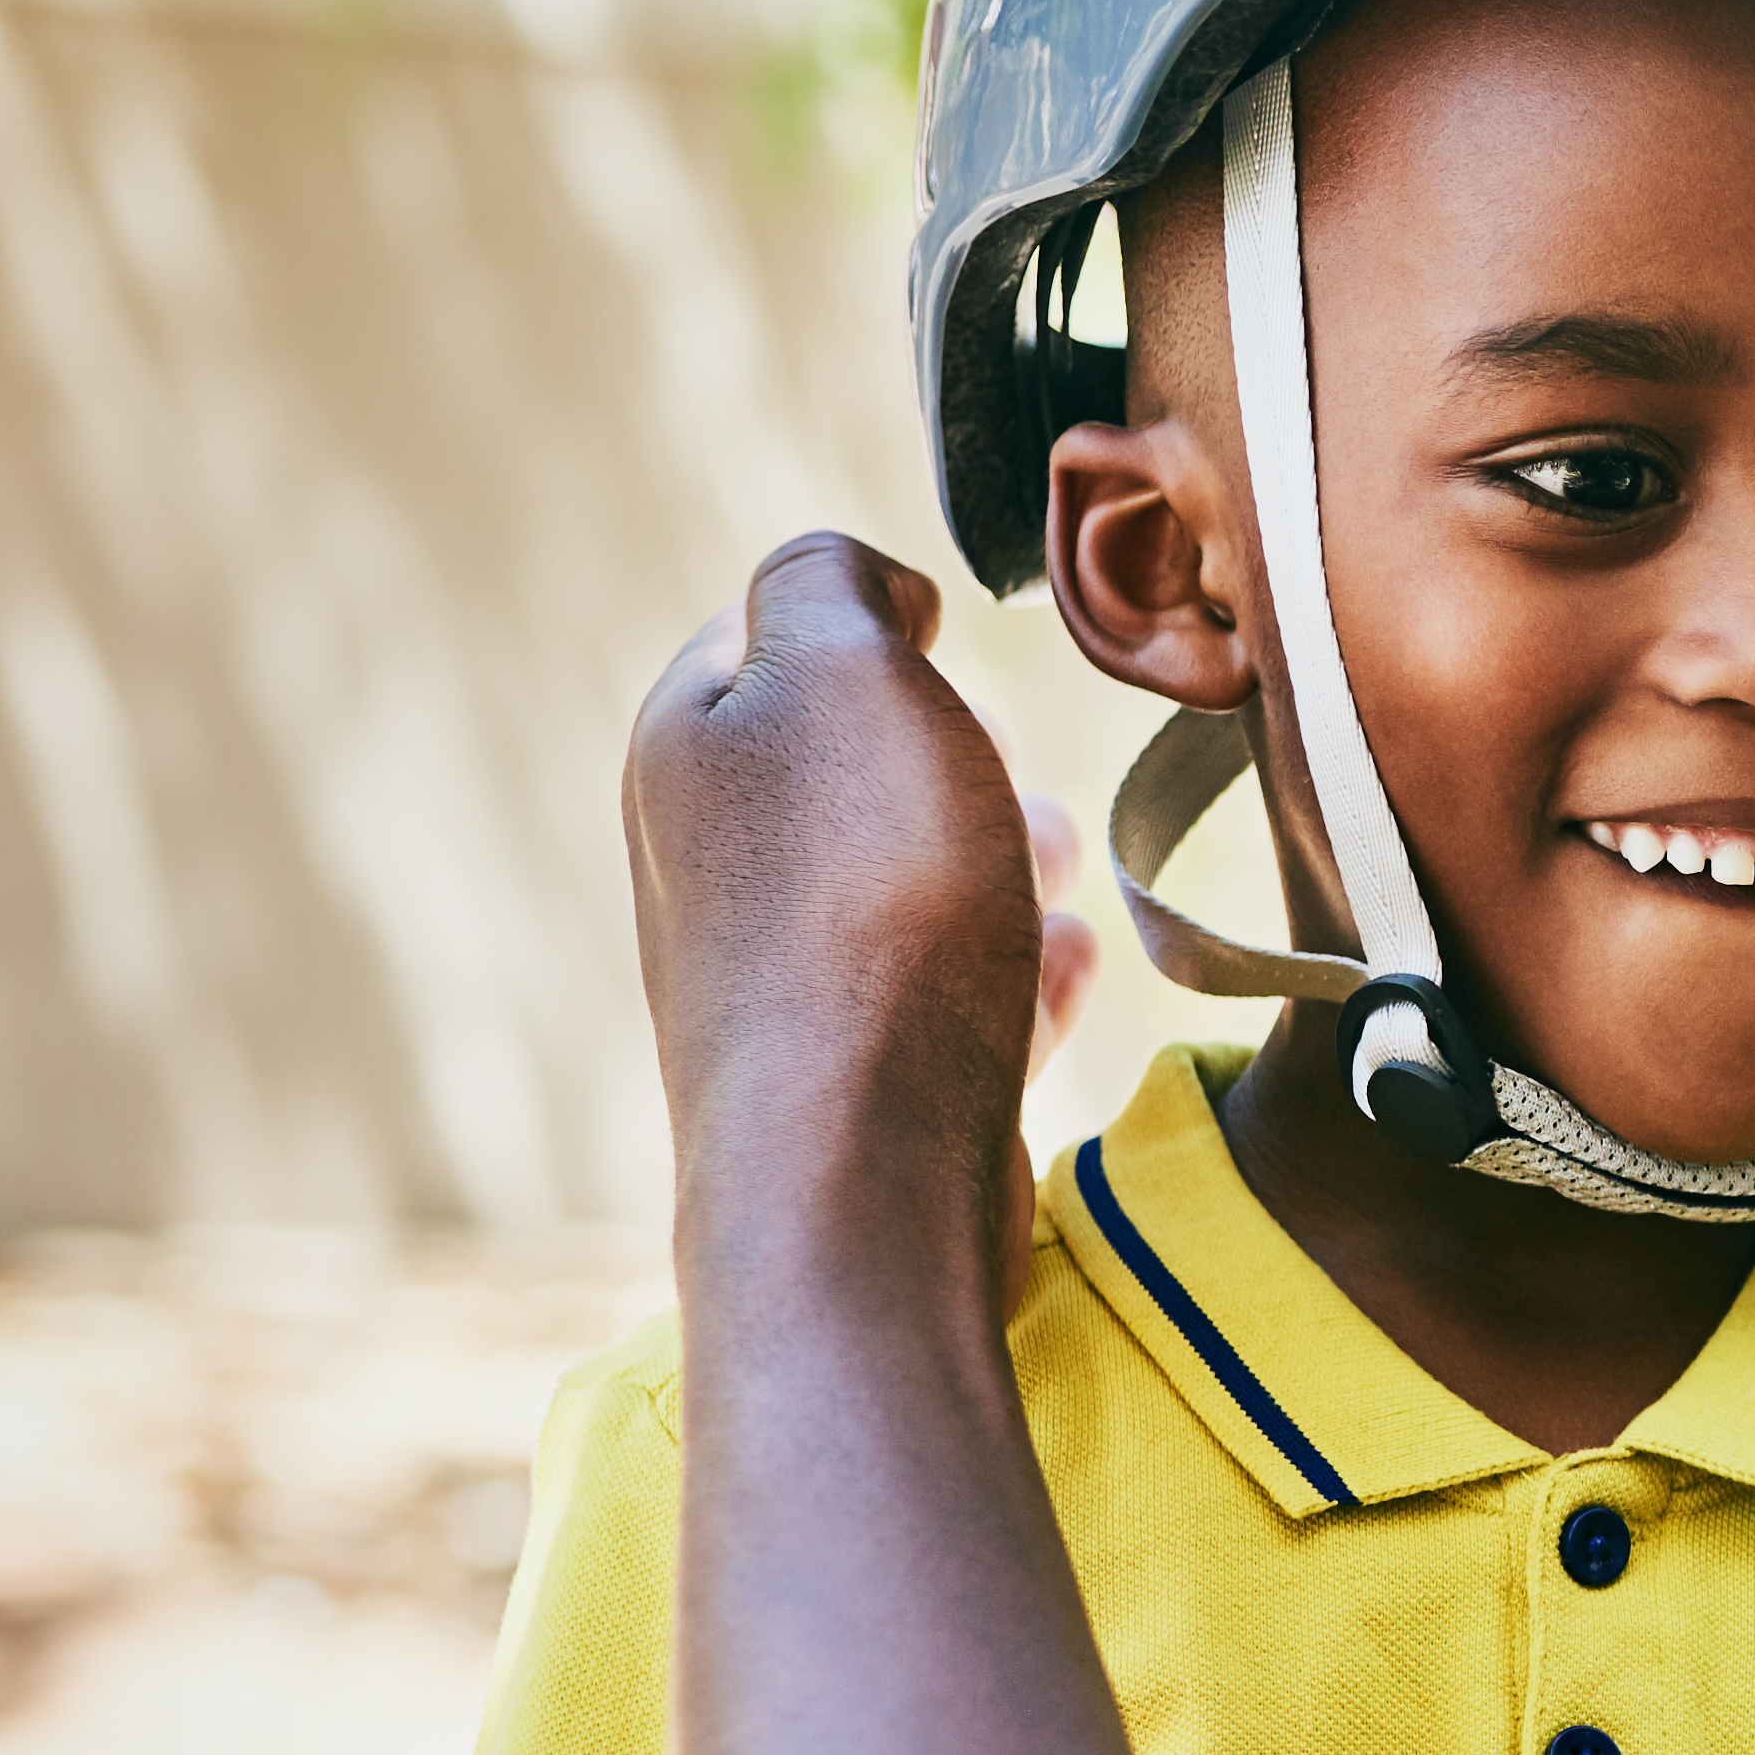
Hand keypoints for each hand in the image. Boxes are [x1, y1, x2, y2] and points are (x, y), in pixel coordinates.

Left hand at [622, 533, 1043, 1263]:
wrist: (862, 1172)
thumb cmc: (864, 910)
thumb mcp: (846, 670)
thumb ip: (835, 582)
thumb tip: (863, 587)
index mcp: (685, 749)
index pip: (759, 632)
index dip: (862, 619)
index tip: (944, 633)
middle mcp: (707, 866)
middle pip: (833, 767)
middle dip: (935, 748)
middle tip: (1010, 750)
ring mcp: (775, 985)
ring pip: (892, 883)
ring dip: (983, 856)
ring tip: (1059, 850)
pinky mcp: (852, 1083)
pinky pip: (939, 993)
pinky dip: (1007, 964)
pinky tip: (1068, 962)